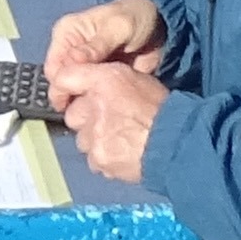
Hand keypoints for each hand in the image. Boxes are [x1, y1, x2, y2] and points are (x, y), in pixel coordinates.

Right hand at [45, 0, 166, 99]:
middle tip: (92, 108)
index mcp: (66, 34)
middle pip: (61, 83)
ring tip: (101, 110)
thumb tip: (72, 62)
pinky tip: (108, 109)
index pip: (54, 68)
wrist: (159, 23)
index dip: (62, 86)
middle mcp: (70, 51)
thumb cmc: (134, 17)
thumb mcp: (117, 28)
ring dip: (85, 102)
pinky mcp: (98, 77)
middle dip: (73, 97)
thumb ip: (96, 46)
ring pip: (75, 91)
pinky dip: (97, 102)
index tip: (79, 99)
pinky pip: (92, 95)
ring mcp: (84, 67)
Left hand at [59, 61, 169, 187]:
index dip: (61, 89)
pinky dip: (105, 159)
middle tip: (110, 123)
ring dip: (96, 141)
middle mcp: (94, 105)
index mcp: (105, 80)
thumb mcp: (136, 79)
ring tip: (121, 141)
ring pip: (82, 140)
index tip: (65, 98)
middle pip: (72, 115)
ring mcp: (95, 135)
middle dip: (86, 120)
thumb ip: (107, 81)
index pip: (64, 78)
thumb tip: (89, 87)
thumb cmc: (163, 109)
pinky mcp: (99, 158)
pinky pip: (93, 160)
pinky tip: (124, 155)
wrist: (179, 142)